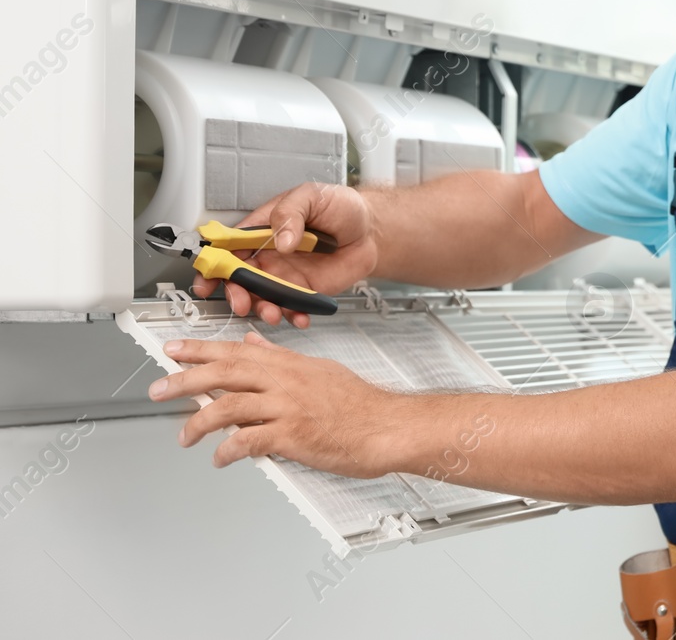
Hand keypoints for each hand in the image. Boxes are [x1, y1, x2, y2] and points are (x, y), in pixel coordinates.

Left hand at [150, 332, 406, 476]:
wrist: (387, 427)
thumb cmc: (360, 405)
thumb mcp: (320, 371)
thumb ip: (283, 359)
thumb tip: (255, 346)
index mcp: (290, 364)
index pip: (235, 351)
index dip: (200, 350)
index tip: (173, 350)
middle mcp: (285, 381)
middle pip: (224, 374)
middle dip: (185, 379)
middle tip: (158, 387)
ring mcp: (287, 407)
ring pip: (228, 407)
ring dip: (199, 422)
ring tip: (184, 435)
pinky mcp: (292, 435)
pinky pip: (248, 441)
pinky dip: (227, 450)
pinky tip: (220, 458)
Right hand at [190, 182, 378, 328]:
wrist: (371, 230)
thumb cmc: (340, 207)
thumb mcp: (312, 196)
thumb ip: (291, 213)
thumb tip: (281, 239)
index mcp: (262, 230)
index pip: (229, 247)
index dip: (214, 263)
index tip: (207, 279)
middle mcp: (269, 256)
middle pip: (240, 279)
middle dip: (235, 293)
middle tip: (241, 302)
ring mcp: (286, 276)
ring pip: (263, 298)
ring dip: (263, 309)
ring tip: (273, 313)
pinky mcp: (305, 292)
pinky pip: (293, 309)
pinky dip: (293, 317)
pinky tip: (299, 318)